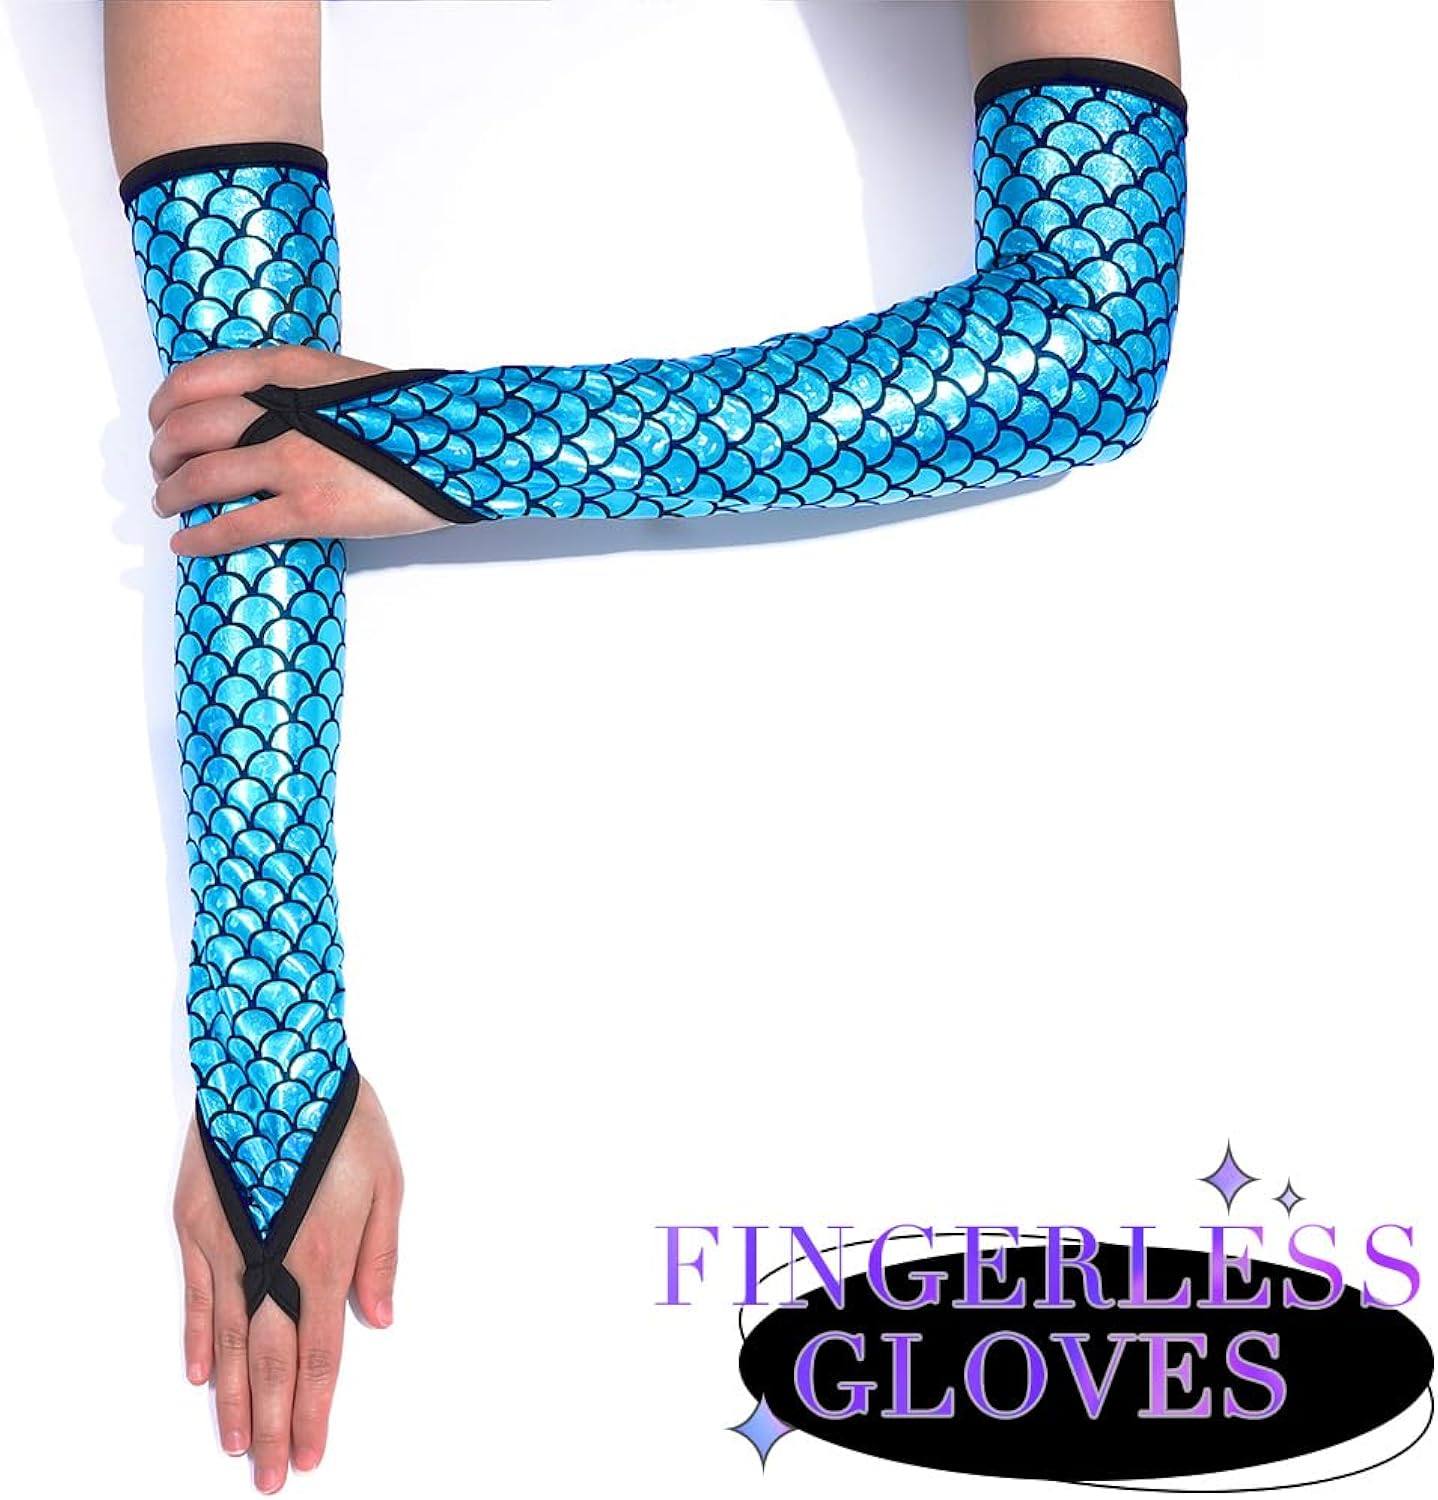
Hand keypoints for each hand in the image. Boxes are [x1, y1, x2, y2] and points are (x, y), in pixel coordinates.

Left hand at [148, 347, 449, 555]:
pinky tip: (186, 544)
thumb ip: (297, 391)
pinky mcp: (311, 508)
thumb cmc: (414, 417)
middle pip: (188, 428)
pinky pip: (236, 525)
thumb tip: (260, 414)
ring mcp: (294, 460)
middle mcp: (282, 409)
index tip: (162, 423)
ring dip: (173, 494)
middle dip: (163, 453)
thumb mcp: (344, 381)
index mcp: (289, 368)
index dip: (166, 405)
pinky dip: (201, 537)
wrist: (463, 445)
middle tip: (163, 469)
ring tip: (168, 505)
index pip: (196, 378)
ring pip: (201, 477)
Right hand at [174, 1079, 403, 1490]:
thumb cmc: (338, 1118)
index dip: (312, 1408)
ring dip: (233, 1396)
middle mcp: (269, 1263)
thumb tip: (376, 1322)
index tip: (308, 1454)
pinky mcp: (196, 1225)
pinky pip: (196, 1296)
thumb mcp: (388, 1181)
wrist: (272, 1063)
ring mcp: (225, 1247)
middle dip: (270, 1423)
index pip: (316, 1353)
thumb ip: (380, 1257)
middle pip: (269, 1362)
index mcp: (322, 1256)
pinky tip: (202, 1374)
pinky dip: (200, 1338)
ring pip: (228, 1341)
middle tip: (268, 1477)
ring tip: (236, 1441)